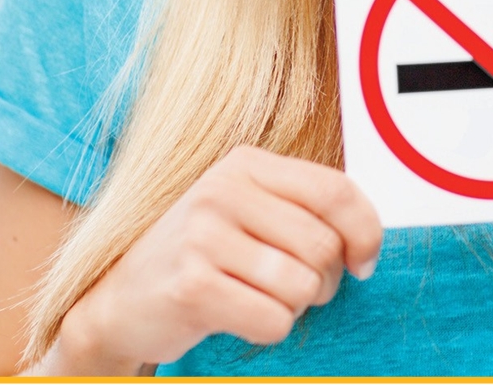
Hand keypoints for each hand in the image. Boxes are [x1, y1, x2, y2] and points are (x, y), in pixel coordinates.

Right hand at [54, 146, 382, 374]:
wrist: (123, 301)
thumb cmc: (205, 258)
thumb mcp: (252, 213)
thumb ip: (307, 211)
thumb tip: (370, 243)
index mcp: (246, 164)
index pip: (336, 190)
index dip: (366, 232)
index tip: (363, 262)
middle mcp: (222, 190)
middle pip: (324, 245)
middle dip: (325, 279)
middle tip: (294, 287)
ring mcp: (202, 236)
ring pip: (303, 286)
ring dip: (294, 306)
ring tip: (260, 297)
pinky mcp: (190, 285)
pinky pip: (274, 319)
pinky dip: (268, 328)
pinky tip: (237, 314)